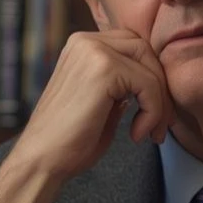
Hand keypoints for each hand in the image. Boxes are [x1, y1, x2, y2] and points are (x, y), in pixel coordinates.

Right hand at [0, 30, 174, 202]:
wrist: (41, 160)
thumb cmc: (69, 140)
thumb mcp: (101, 102)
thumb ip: (122, 86)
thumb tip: (153, 82)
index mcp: (82, 46)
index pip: (133, 48)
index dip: (151, 79)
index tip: (154, 115)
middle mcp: (86, 41)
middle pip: (145, 51)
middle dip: (160, 88)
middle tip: (160, 125)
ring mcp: (93, 51)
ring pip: (150, 68)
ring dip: (159, 104)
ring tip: (150, 133)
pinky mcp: (103, 69)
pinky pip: (148, 85)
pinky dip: (152, 112)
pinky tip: (135, 135)